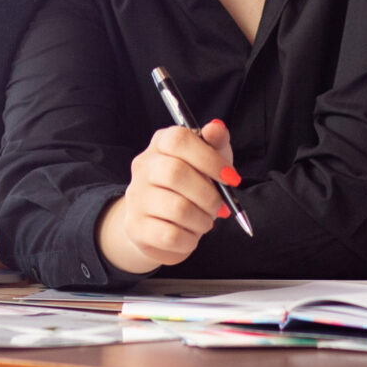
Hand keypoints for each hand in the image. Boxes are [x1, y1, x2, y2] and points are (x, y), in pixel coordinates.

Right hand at [97, 120, 238, 275]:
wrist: (161, 223)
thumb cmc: (191, 186)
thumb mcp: (209, 160)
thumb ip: (215, 143)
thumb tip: (216, 127)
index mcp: (161, 143)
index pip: (178, 139)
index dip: (209, 158)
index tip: (231, 178)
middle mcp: (143, 166)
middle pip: (175, 173)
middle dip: (208, 194)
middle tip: (220, 206)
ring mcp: (135, 197)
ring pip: (177, 208)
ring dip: (202, 219)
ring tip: (206, 221)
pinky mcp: (135, 227)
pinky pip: (170, 235)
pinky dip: (190, 238)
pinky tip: (191, 233)